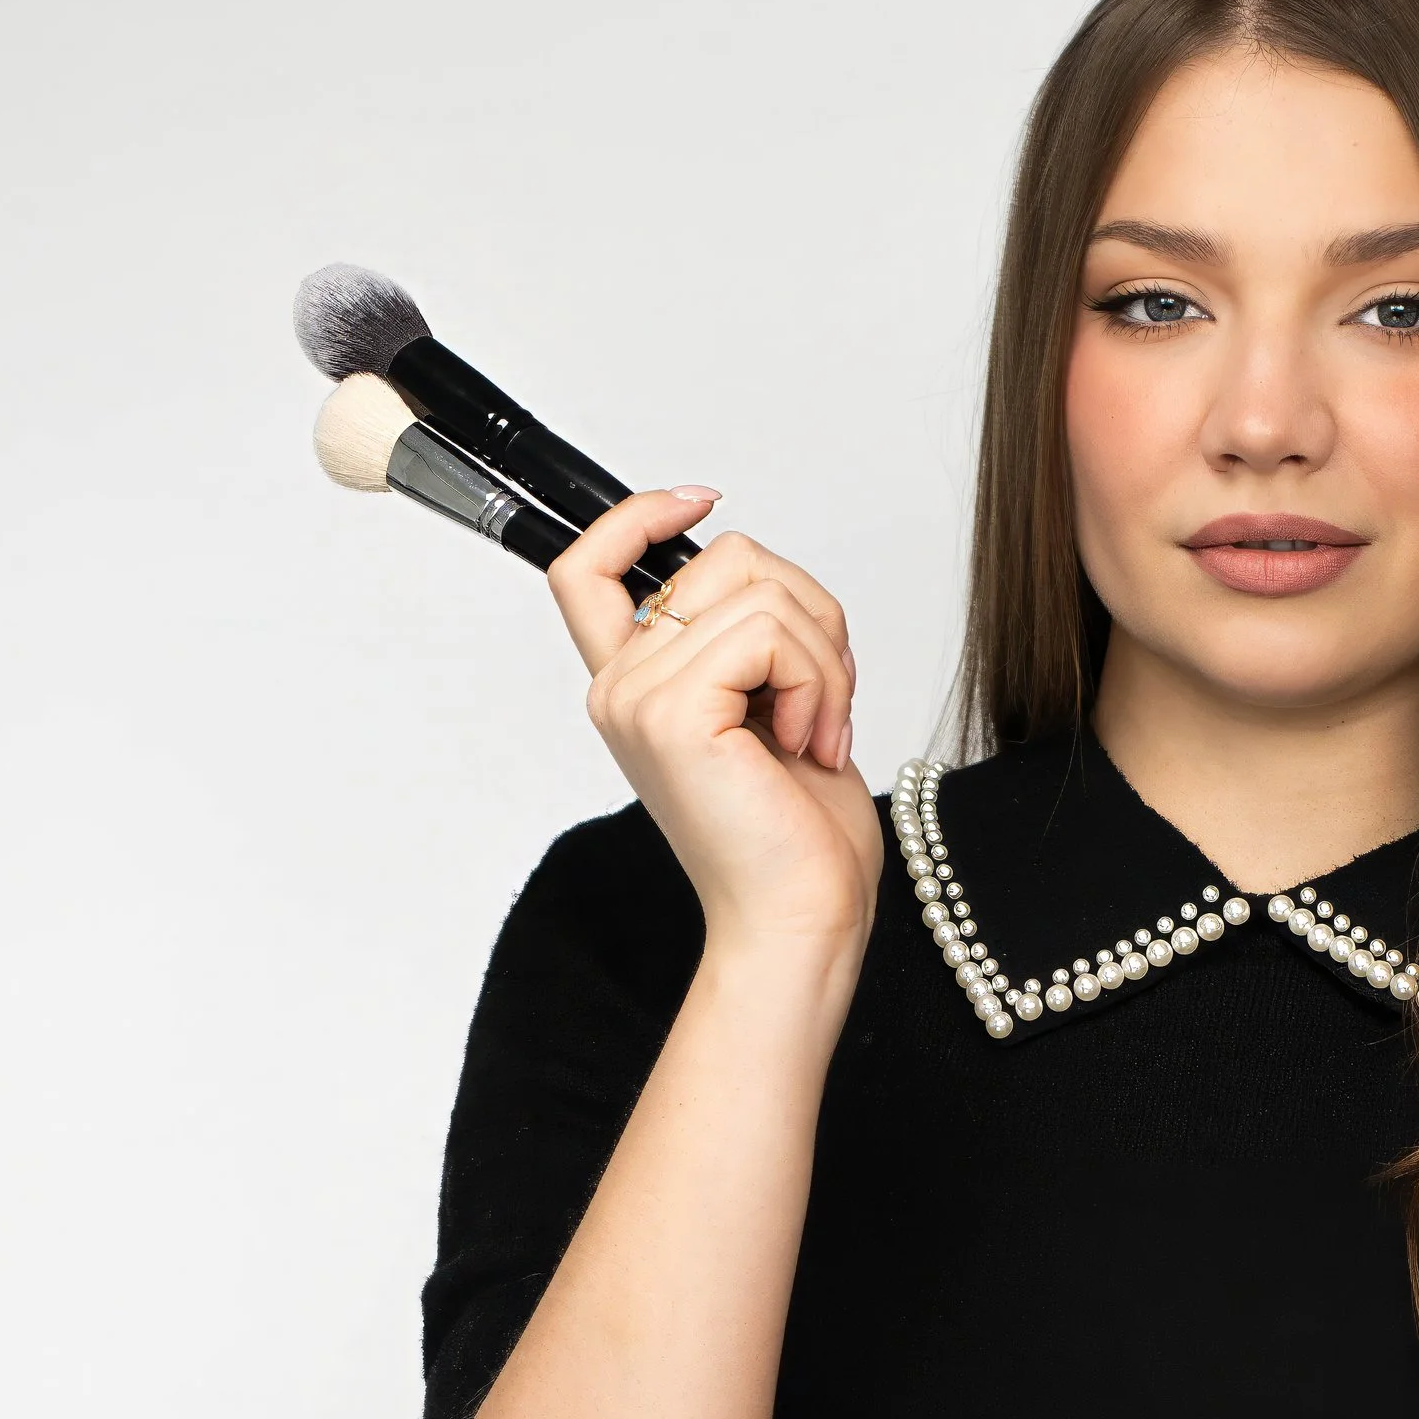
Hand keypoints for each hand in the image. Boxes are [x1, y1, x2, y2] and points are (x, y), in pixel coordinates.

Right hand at [547, 492, 882, 958]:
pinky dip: (818, 680)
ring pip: (760, 588)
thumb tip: (765, 577)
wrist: (801, 918)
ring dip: (823, 656)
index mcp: (638, 684)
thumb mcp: (774, 707)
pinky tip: (812, 742)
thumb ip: (749, 639)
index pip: (592, 567)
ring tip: (820, 730)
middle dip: (810, 613)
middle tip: (826, 700)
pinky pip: (769, 630)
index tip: (702, 500)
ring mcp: (639, 697)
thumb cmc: (799, 835)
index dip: (639, 515)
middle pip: (725, 557)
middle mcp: (622, 685)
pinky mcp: (675, 713)